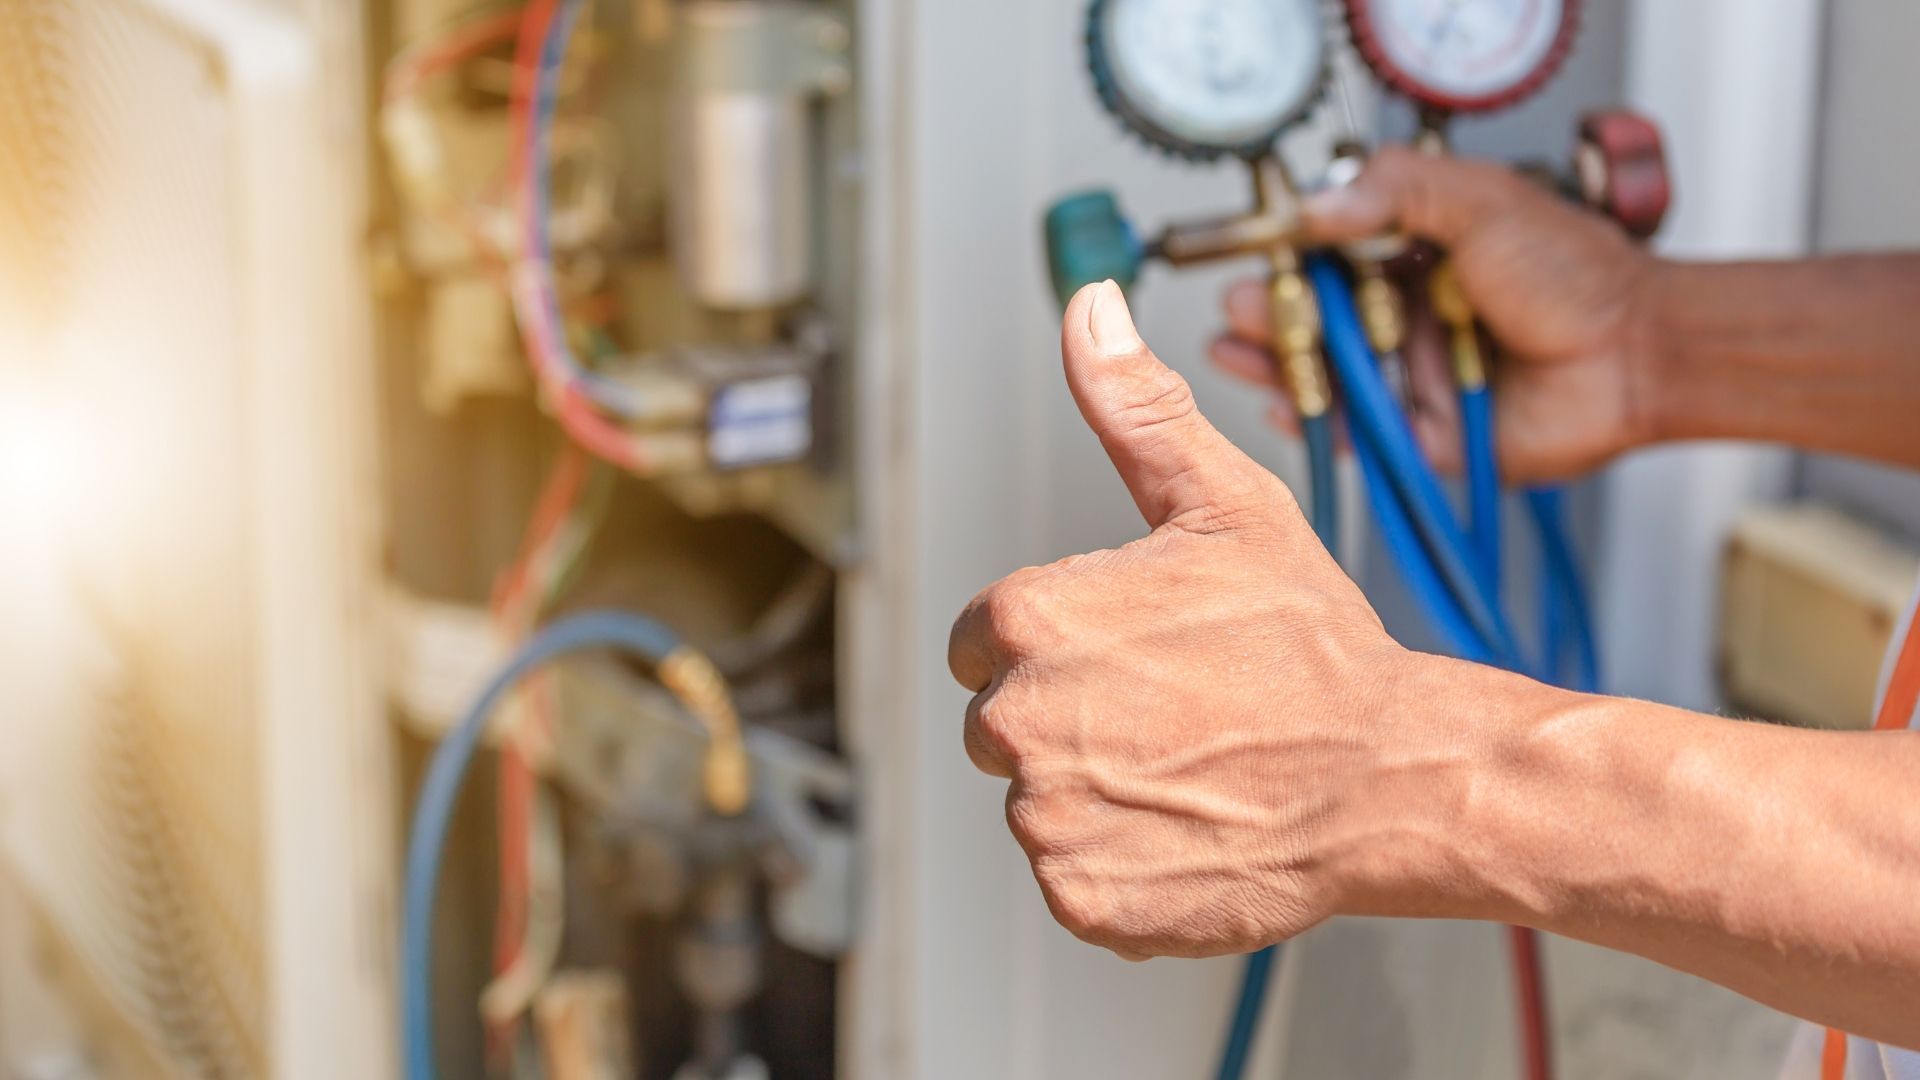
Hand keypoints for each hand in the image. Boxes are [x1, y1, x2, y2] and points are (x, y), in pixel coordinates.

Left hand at [948, 280, 1433, 959]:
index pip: (980, 642)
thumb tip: (1089, 311)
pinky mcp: (1083, 897)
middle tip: (1173, 711)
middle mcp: (1019, 721)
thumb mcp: (1223, 503)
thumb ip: (1134, 409)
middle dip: (1070, 718)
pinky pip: (1074, 876)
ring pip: (1039, 802)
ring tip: (1190, 767)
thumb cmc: (1313, 647)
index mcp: (1027, 622)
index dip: (1058, 645)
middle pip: (1002, 723)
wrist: (1390, 777)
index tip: (1130, 654)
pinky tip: (1188, 825)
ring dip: (1098, 792)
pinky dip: (1121, 864)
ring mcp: (1049, 818)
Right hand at [1210, 147, 1660, 484]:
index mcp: (1415, 257)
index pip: (1330, 256)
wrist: (1636, 352)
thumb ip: (1397, 191)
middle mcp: (1405, 318)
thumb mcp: (1480, 200)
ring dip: (1275, 364)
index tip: (1253, 254)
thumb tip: (1315, 206)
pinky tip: (1281, 400)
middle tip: (1236, 308)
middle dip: (1266, 314)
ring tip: (1235, 350)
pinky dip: (1313, 421)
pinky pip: (1353, 433)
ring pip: (1325, 375)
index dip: (1287, 258)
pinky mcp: (1420, 435)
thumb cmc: (1575, 274)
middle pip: (1314, 320)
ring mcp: (1409, 377)